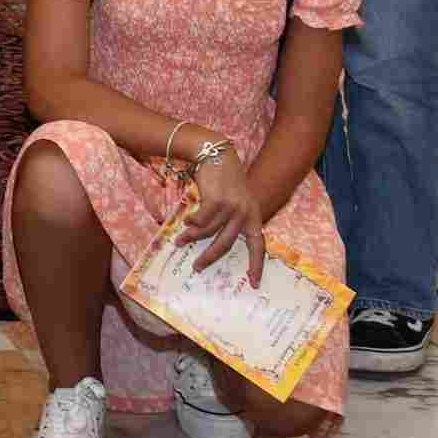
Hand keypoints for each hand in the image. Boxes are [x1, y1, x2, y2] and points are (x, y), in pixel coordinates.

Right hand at [182, 148, 265, 283]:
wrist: (216, 153)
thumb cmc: (224, 178)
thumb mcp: (235, 199)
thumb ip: (231, 219)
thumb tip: (216, 243)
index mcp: (253, 215)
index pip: (258, 245)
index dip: (256, 265)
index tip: (254, 283)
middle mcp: (245, 213)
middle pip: (227, 244)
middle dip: (210, 257)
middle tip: (197, 267)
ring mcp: (232, 207)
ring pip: (207, 232)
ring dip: (190, 238)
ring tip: (179, 241)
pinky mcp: (217, 201)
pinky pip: (199, 221)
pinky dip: (190, 222)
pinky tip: (185, 220)